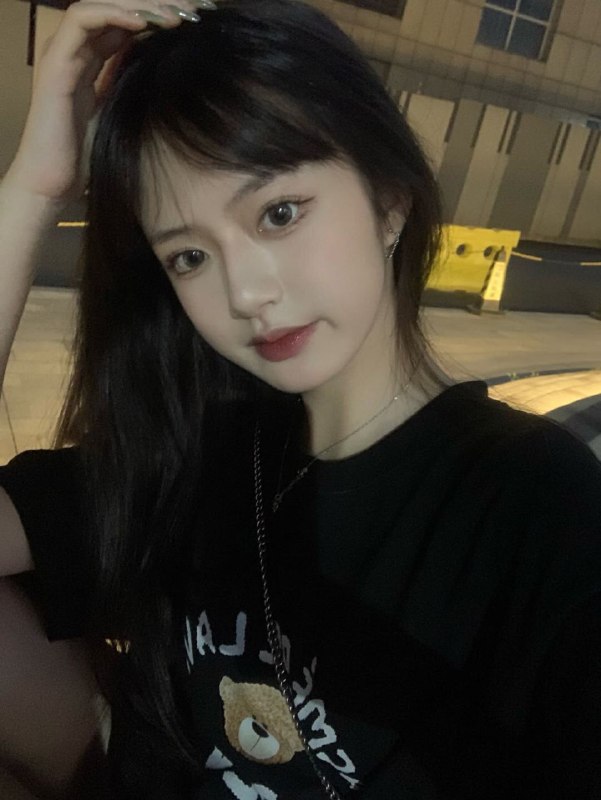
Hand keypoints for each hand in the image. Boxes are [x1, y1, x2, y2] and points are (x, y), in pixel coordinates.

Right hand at [7, 0, 198, 204]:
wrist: (54, 186)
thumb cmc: (89, 160)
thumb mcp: (125, 115)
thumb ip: (138, 88)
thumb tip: (173, 70)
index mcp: (95, 61)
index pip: (129, 21)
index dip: (162, 15)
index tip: (199, 20)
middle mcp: (78, 50)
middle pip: (118, 7)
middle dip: (158, 3)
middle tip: (195, 9)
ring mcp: (64, 53)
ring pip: (101, 4)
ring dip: (141, 4)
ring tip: (175, 13)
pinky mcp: (56, 64)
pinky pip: (83, 20)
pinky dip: (114, 13)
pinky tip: (144, 21)